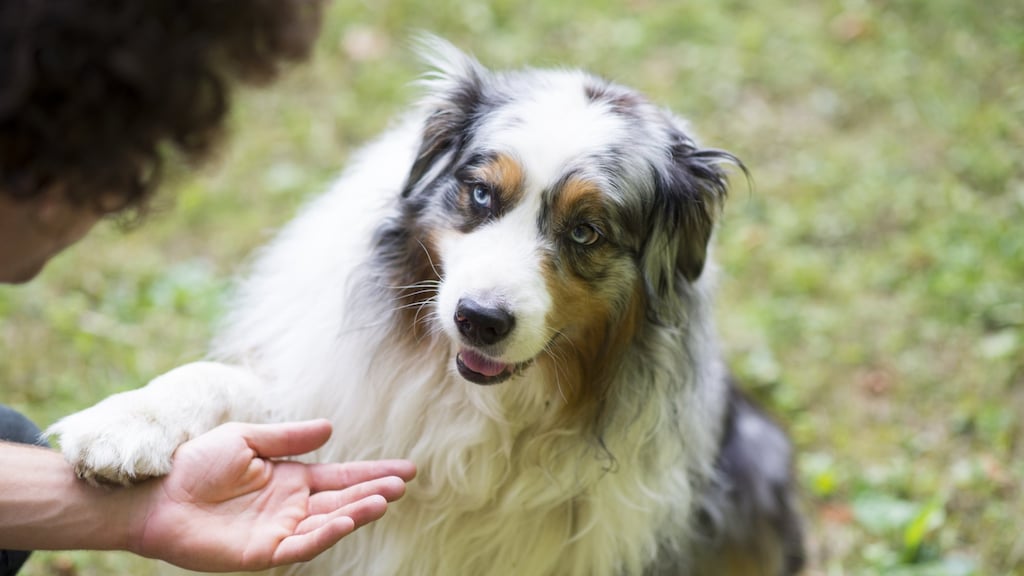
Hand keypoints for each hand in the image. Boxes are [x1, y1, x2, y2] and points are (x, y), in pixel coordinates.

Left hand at [129, 420, 414, 571]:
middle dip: (372, 493)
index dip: (372, 474)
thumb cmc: (196, 464)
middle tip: (401, 485)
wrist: (156, 493)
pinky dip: (325, 535)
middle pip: (342, 501)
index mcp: (291, 479)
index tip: (406, 470)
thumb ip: (287, 438)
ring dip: (356, 513)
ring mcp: (279, 531)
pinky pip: (301, 546)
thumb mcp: (246, 440)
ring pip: (328, 524)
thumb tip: (330, 429)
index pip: (341, 478)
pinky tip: (344, 520)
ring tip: (382, 499)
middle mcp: (291, 507)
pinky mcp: (261, 552)